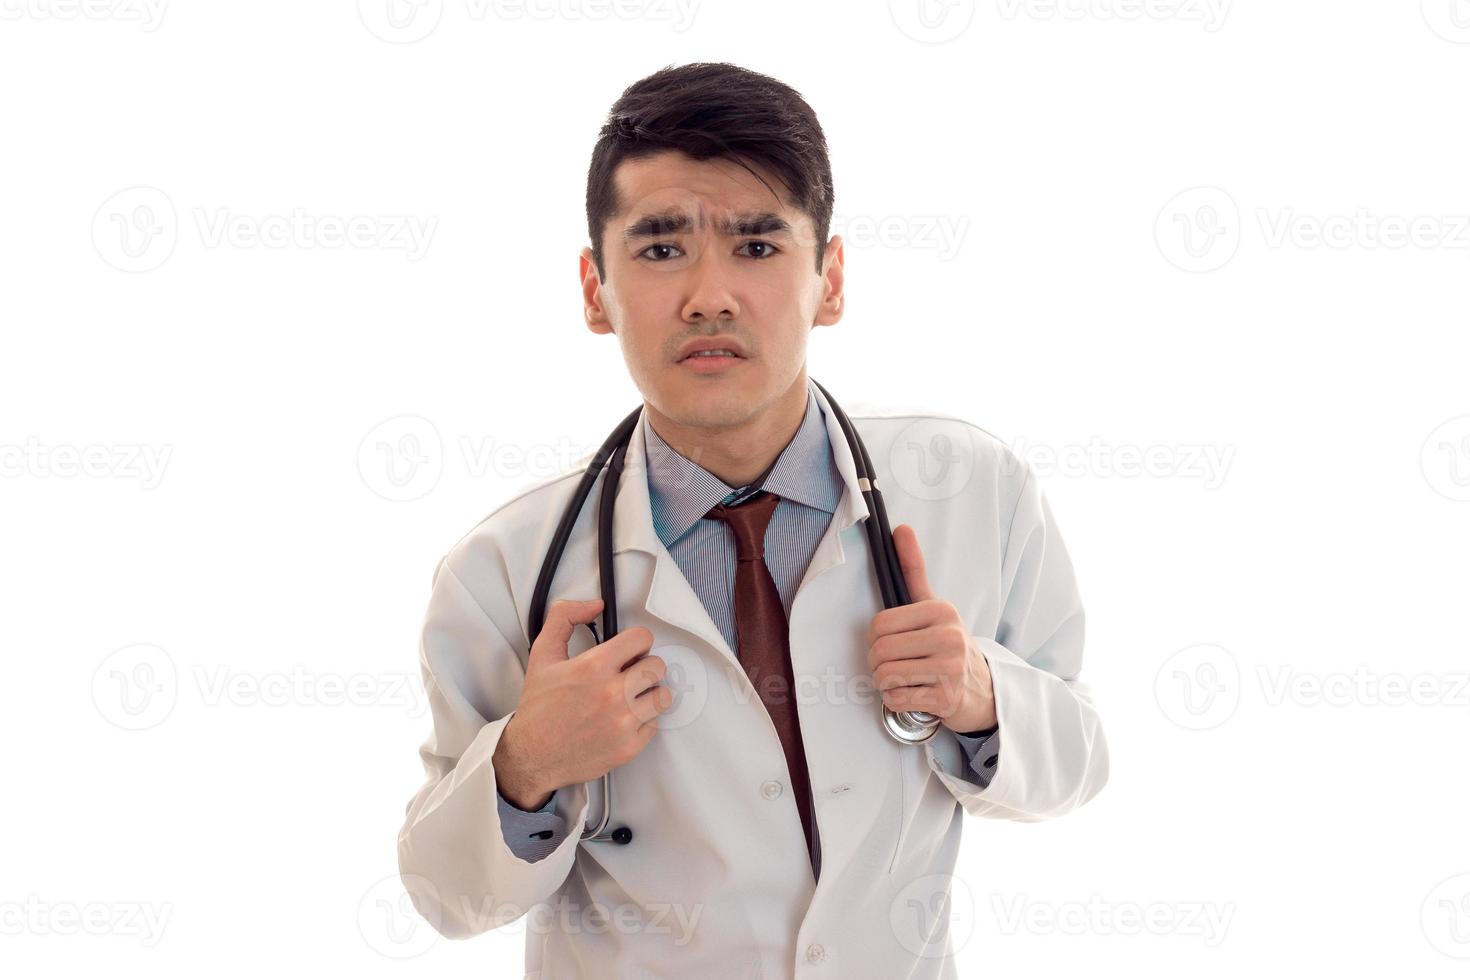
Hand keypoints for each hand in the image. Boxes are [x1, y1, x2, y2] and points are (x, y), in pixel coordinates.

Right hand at [493, 598, 673, 807]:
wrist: (531, 756)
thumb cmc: (539, 707)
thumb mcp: (543, 654)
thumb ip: (565, 617)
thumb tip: (595, 605)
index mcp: (594, 667)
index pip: (642, 638)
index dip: (635, 642)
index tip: (628, 651)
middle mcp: (613, 694)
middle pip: (657, 666)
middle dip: (643, 667)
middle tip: (627, 675)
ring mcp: (624, 722)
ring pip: (662, 696)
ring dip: (648, 694)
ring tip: (628, 697)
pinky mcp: (630, 747)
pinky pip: (654, 724)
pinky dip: (642, 721)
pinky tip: (621, 719)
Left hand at [866, 524, 996, 733]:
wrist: (984, 691)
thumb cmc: (949, 646)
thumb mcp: (934, 607)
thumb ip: (914, 570)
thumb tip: (901, 528)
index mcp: (942, 610)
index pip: (879, 624)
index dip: (875, 638)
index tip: (890, 643)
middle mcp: (949, 636)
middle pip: (880, 651)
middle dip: (878, 663)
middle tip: (895, 665)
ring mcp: (950, 669)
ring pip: (885, 676)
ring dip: (886, 683)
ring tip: (905, 679)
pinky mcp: (947, 698)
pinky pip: (897, 699)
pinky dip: (896, 701)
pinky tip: (914, 694)